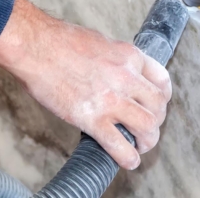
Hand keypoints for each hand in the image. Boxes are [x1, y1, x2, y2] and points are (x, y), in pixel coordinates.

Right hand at [0, 0, 170, 169]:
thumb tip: (119, 72)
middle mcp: (126, 77)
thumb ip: (116, 59)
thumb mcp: (101, 42)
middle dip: (157, 120)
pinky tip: (128, 160)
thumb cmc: (61, 40)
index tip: (157, 105)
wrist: (36, 46)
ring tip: (140, 145)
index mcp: (129, 56)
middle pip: (159, 105)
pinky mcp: (92, 118)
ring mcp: (111, 98)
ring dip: (148, 140)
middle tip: (147, 127)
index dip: (163, 97)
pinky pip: (119, 145)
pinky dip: (128, 157)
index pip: (162, 79)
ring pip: (147, 126)